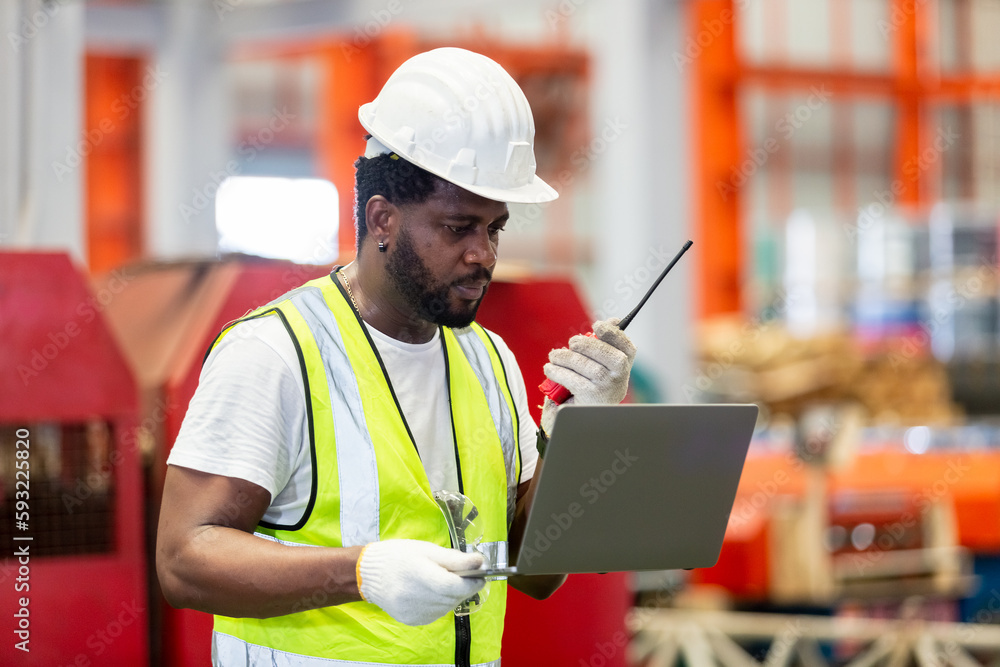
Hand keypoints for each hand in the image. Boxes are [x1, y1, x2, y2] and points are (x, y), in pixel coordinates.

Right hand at [357, 539, 484, 625]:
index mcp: (421, 576)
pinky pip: (436, 613)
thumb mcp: (426, 550)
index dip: (472, 581)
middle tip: (463, 574)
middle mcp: (417, 598)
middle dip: (464, 587)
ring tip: (442, 581)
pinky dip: (440, 603)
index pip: (456, 585)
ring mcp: (414, 612)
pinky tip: (431, 592)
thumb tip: (479, 562)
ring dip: (452, 595)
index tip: (481, 575)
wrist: (368, 574)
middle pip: (454, 597)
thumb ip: (454, 558)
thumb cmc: (398, 556)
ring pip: (447, 607)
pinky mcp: (411, 620)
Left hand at [540, 318, 636, 436]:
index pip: (627, 347)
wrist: (580, 416)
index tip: (597, 325)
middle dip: (586, 344)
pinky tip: (549, 369)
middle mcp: (620, 379)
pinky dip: (557, 372)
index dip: (614, 334)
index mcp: (624, 367)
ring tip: (554, 356)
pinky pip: (572, 379)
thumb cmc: (589, 385)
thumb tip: (613, 321)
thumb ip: (603, 344)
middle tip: (572, 342)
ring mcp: (607, 389)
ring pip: (586, 366)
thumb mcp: (598, 365)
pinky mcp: (591, 398)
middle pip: (607, 354)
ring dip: (566, 357)